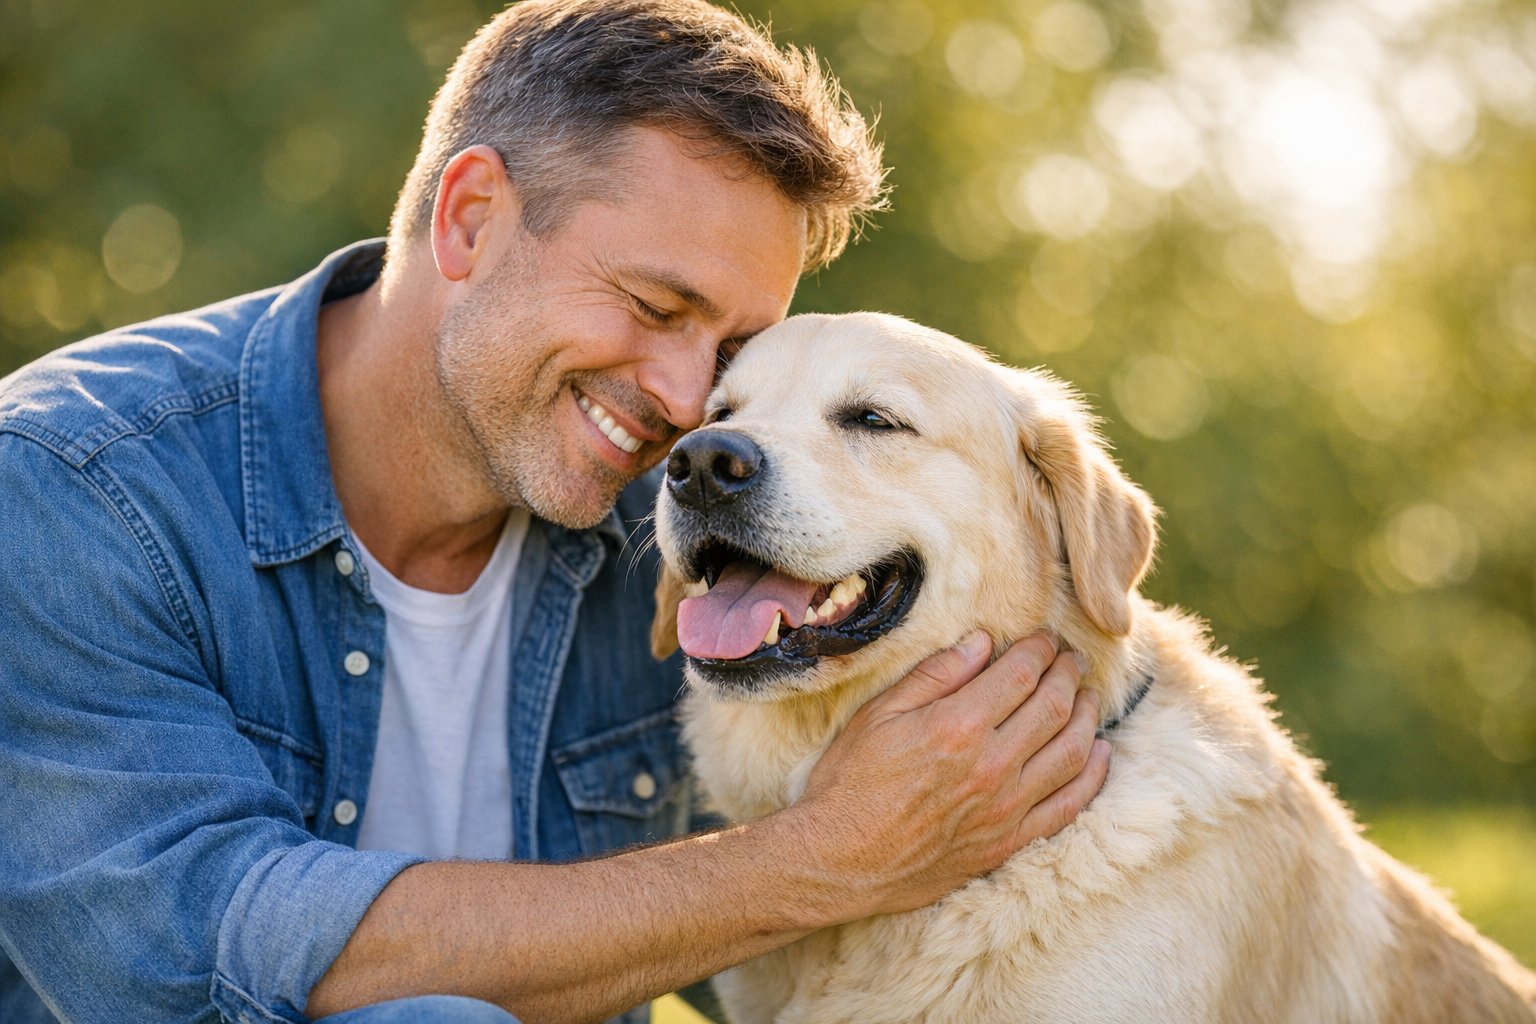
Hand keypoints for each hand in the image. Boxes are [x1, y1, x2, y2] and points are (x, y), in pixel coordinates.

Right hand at [787, 632, 1109, 919]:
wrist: (841, 860)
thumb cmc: (850, 782)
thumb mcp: (879, 714)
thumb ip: (935, 676)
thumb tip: (982, 642)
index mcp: (959, 725)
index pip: (1021, 674)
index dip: (1040, 650)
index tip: (1045, 638)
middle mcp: (992, 765)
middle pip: (1054, 706)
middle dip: (1068, 675)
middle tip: (1072, 660)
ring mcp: (1006, 807)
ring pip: (1072, 752)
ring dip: (1087, 717)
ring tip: (1087, 697)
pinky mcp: (1010, 841)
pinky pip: (1069, 806)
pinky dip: (1092, 776)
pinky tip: (1099, 753)